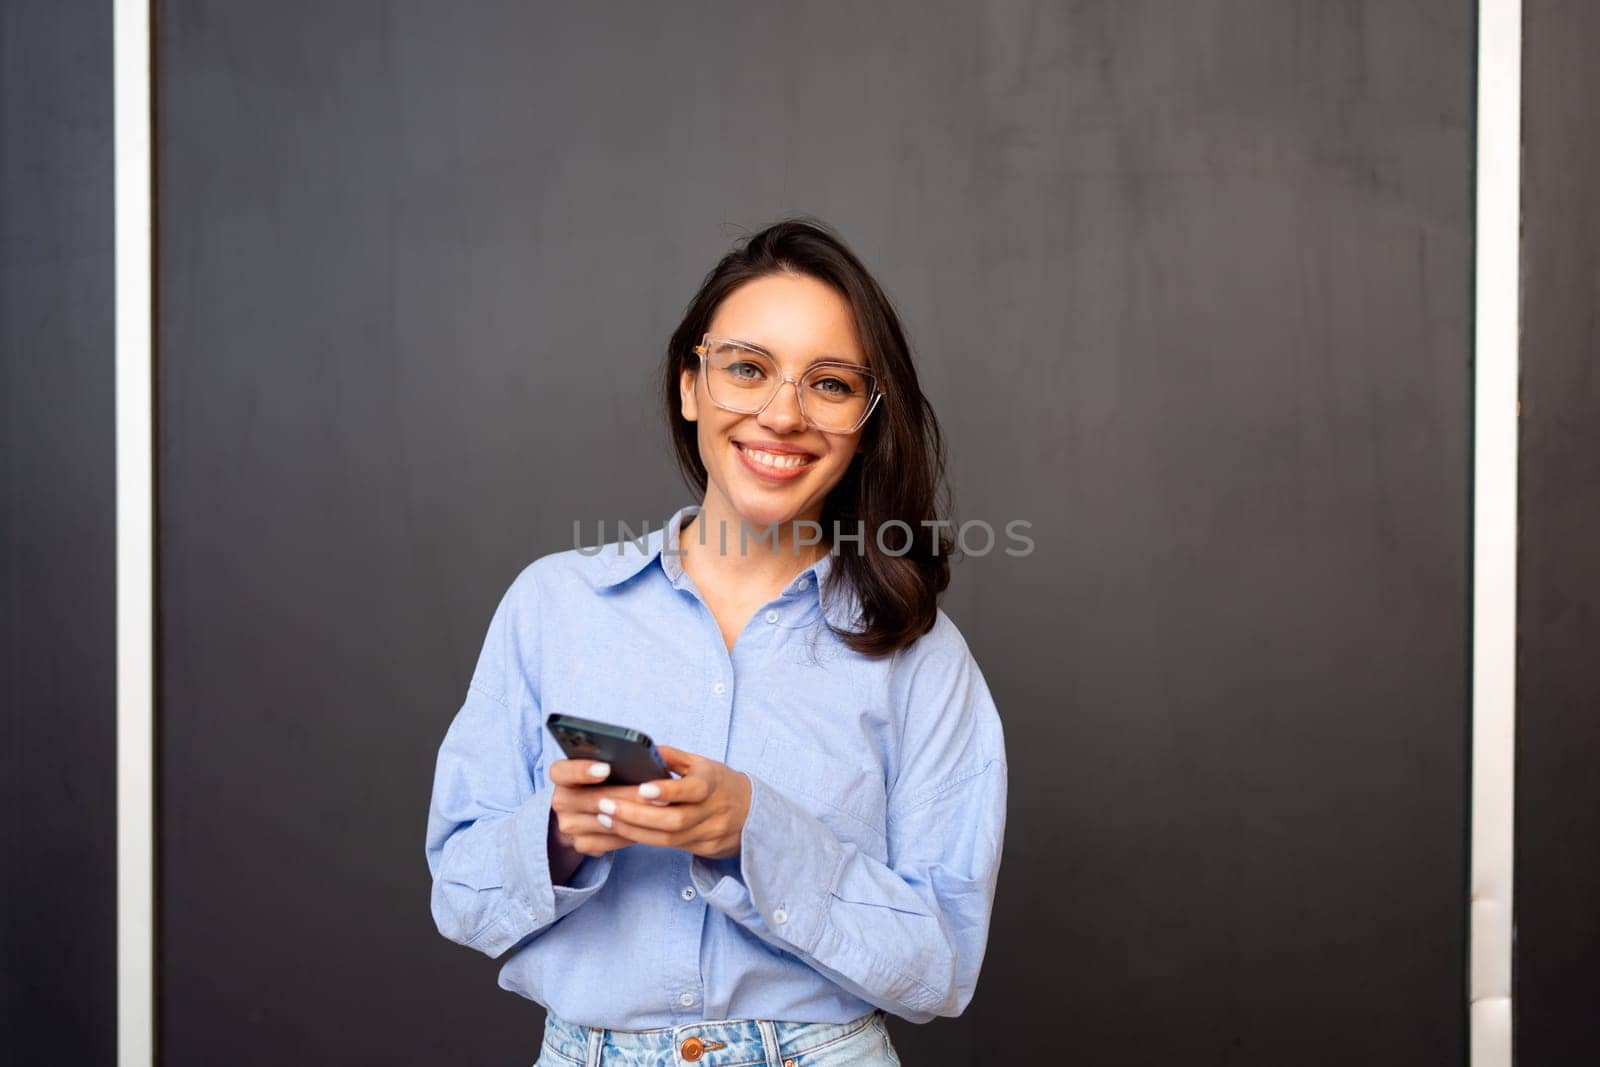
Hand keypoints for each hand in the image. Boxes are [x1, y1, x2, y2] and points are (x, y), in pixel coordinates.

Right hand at [548, 757, 658, 857]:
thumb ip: (613, 762)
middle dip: (625, 795)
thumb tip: (641, 760)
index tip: (606, 769)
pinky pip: (608, 842)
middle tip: (652, 791)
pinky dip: (629, 834)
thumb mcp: (602, 766)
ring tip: (659, 809)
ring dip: (633, 817)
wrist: (587, 811)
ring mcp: (568, 826)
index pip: (561, 771)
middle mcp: (561, 801)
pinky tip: (647, 827)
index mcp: (561, 776)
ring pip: (603, 823)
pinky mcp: (581, 844)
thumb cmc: (602, 780)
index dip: (581, 770)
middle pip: (591, 799)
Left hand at [590, 744, 751, 860]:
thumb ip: (672, 757)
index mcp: (713, 784)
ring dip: (633, 830)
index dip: (668, 791)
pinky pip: (668, 848)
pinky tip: (620, 830)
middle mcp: (713, 812)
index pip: (693, 790)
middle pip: (674, 821)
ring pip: (668, 839)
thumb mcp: (701, 763)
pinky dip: (642, 839)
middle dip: (636, 815)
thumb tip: (642, 749)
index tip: (641, 789)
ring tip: (605, 818)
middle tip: (605, 805)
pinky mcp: (702, 849)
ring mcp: (709, 834)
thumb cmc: (718, 782)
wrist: (751, 813)